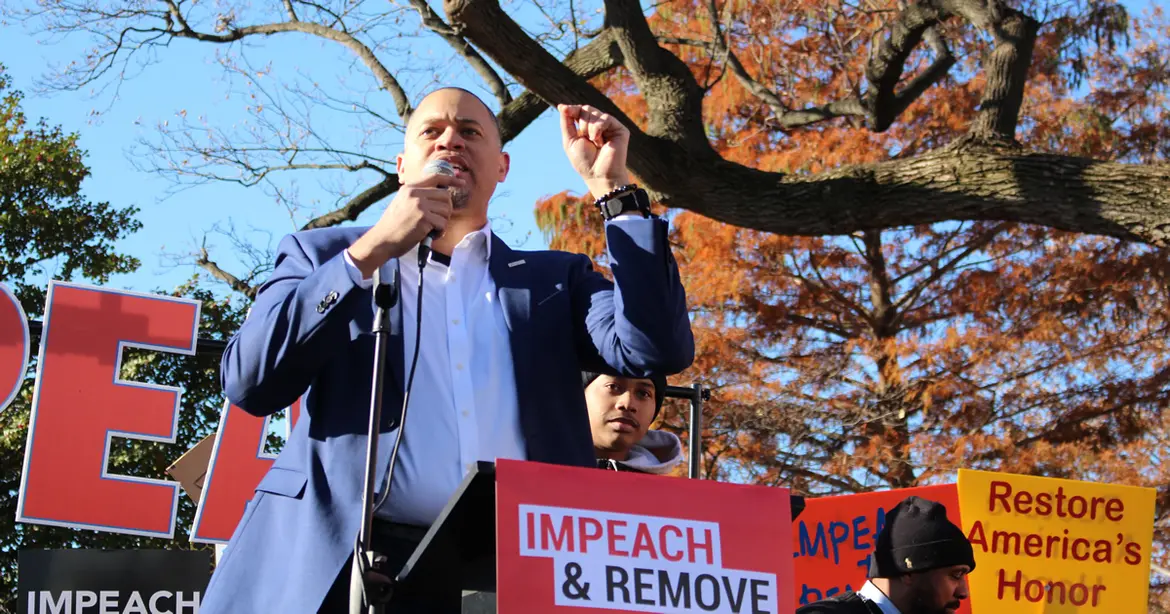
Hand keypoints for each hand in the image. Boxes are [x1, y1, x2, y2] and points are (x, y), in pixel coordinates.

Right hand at [346, 173, 463, 277]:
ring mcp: (419, 205)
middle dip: (446, 210)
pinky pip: (443, 223)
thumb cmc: (393, 226)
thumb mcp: (402, 203)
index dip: (451, 180)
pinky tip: (431, 235)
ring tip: (432, 230)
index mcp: (409, 188)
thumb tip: (440, 195)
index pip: (435, 177)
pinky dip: (440, 232)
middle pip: (445, 196)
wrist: (382, 240)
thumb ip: (417, 197)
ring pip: (446, 210)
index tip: (462, 183)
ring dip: (443, 222)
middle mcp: (415, 193)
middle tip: (438, 221)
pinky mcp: (423, 218)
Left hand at [558, 104, 631, 198]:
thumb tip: (562, 106)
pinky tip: (600, 142)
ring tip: (594, 143)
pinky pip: (605, 118)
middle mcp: (599, 125)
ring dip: (588, 129)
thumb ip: (566, 123)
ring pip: (594, 113)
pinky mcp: (620, 129)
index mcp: (587, 128)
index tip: (564, 109)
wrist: (598, 175)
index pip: (580, 110)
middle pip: (586, 109)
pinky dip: (598, 129)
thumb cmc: (584, 162)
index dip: (572, 109)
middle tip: (585, 139)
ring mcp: (610, 127)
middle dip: (580, 123)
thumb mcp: (569, 140)